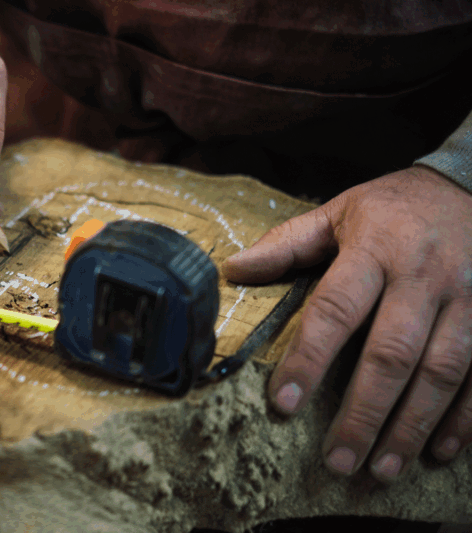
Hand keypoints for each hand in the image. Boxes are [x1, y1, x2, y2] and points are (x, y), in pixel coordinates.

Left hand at [223, 165, 471, 481]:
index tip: (282, 404)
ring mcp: (471, 299)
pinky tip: (440, 452)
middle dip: (363, 413)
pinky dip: (465, 418)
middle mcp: (425, 276)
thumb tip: (231, 270)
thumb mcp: (340, 212)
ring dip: (412, 427)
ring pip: (442, 372)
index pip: (334, 310)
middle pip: (391, 354)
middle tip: (337, 461)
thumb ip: (287, 244)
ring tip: (380, 470)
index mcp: (376, 249)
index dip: (308, 359)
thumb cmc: (395, 207)